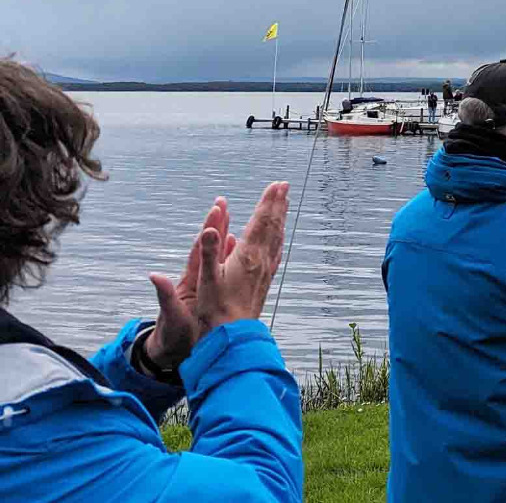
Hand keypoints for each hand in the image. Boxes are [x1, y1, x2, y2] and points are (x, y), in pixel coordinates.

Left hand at [144, 197, 233, 369]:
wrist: (174, 352)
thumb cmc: (172, 337)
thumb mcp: (171, 316)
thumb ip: (164, 295)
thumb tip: (154, 276)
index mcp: (189, 281)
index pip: (200, 250)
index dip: (209, 230)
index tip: (217, 209)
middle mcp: (197, 278)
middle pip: (208, 246)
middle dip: (216, 224)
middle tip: (222, 203)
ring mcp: (204, 284)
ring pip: (217, 255)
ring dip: (223, 234)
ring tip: (230, 215)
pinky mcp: (211, 292)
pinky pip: (224, 268)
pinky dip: (231, 254)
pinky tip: (237, 243)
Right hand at [194, 182, 289, 335]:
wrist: (233, 335)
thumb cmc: (216, 309)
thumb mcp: (207, 279)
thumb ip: (208, 252)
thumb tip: (209, 228)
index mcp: (248, 256)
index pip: (261, 222)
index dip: (268, 202)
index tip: (276, 185)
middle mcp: (261, 260)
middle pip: (273, 225)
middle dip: (278, 203)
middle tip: (284, 185)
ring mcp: (265, 270)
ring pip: (277, 237)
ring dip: (280, 218)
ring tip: (283, 204)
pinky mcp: (265, 280)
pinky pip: (275, 252)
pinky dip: (278, 237)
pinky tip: (279, 237)